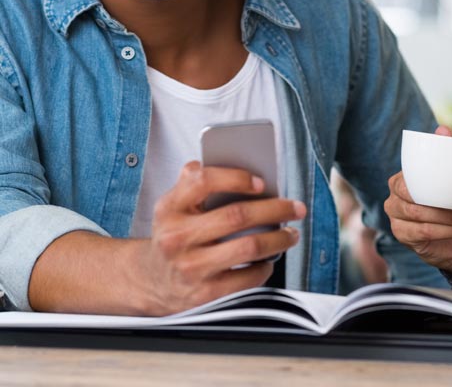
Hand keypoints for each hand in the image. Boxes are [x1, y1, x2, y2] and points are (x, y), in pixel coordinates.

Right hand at [139, 161, 305, 313]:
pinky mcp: (204, 294)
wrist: (149, 280)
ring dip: (279, 239)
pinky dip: (265, 266)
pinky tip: (269, 259)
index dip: (236, 177)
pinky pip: (247, 277)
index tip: (261, 182)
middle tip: (296, 207)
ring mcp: (191, 267)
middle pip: (238, 215)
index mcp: (170, 208)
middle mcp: (177, 237)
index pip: (203, 181)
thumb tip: (224, 162)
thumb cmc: (173, 234)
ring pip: (250, 246)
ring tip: (291, 234)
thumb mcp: (173, 205)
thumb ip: (193, 181)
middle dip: (276, 209)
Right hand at [384, 127, 451, 275]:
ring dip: (449, 220)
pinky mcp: (406, 240)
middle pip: (408, 198)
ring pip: (418, 217)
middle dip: (442, 205)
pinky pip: (423, 234)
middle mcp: (395, 198)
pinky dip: (446, 232)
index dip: (426, 179)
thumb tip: (443, 129)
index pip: (405, 178)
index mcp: (404, 178)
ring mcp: (398, 220)